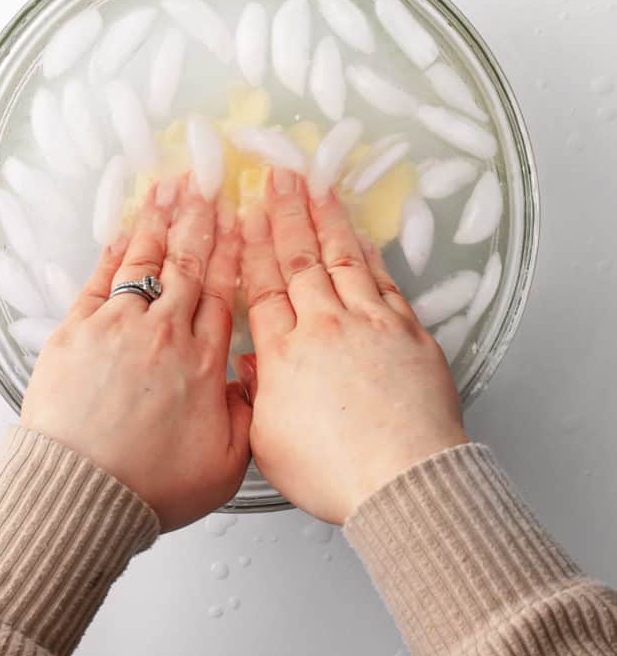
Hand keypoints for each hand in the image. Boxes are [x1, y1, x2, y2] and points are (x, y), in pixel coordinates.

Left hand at [21, 177, 251, 531]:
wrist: (82, 491)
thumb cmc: (152, 486)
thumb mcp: (225, 465)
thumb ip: (246, 417)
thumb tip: (249, 382)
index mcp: (205, 362)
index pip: (222, 291)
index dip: (231, 250)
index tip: (238, 218)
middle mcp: (165, 333)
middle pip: (189, 263)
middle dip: (201, 219)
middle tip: (209, 181)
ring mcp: (118, 326)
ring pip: (147, 260)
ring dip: (161, 220)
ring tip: (171, 185)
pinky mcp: (77, 330)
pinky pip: (101, 277)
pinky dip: (116, 249)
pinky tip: (127, 229)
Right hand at [238, 169, 465, 523]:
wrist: (403, 480)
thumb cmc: (334, 473)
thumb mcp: (269, 443)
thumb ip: (255, 396)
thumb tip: (253, 365)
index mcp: (285, 354)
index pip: (263, 287)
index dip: (252, 247)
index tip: (246, 214)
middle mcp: (325, 327)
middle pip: (300, 259)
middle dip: (285, 214)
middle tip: (279, 175)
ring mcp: (371, 324)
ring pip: (342, 259)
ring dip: (326, 219)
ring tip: (315, 185)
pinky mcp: (409, 332)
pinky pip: (383, 280)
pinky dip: (368, 254)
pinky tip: (359, 236)